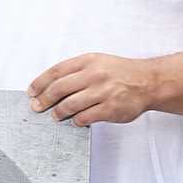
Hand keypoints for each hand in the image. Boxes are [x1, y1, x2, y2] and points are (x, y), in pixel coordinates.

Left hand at [28, 53, 161, 125]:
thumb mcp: (99, 62)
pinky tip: (76, 120)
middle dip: (44, 100)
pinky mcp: (110, 109)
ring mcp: (103, 93)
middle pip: (59, 89)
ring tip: (56, 115)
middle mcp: (95, 75)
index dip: (40, 83)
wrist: (150, 82)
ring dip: (59, 112)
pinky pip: (85, 117)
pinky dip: (77, 120)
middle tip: (37, 106)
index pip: (56, 72)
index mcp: (88, 62)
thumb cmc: (123, 73)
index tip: (32, 92)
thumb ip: (76, 70)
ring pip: (69, 105)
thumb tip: (52, 85)